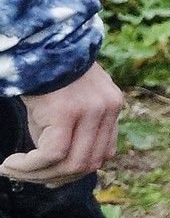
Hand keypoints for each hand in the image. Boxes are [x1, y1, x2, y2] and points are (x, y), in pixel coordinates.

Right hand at [2, 62, 121, 184]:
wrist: (34, 40)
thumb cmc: (42, 72)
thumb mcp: (63, 103)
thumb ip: (66, 131)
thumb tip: (53, 169)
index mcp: (112, 106)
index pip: (104, 154)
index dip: (76, 172)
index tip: (47, 176)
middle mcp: (108, 109)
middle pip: (89, 164)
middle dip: (55, 178)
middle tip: (24, 175)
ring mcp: (92, 111)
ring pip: (71, 164)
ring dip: (38, 175)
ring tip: (12, 170)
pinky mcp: (68, 112)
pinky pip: (52, 154)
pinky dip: (29, 166)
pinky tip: (10, 164)